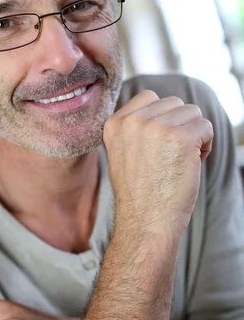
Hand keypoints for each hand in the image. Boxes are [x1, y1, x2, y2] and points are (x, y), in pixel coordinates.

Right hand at [104, 91, 212, 236]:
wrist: (145, 221)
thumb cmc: (139, 193)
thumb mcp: (123, 152)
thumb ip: (136, 128)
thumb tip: (165, 109)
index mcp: (114, 123)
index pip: (149, 97)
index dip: (162, 119)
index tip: (158, 145)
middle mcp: (133, 121)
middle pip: (174, 103)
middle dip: (179, 126)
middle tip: (171, 156)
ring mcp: (155, 126)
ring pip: (192, 112)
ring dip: (194, 134)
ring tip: (181, 160)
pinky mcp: (179, 137)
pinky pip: (206, 127)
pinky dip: (205, 145)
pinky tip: (192, 163)